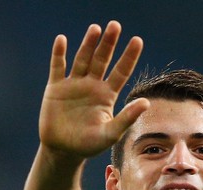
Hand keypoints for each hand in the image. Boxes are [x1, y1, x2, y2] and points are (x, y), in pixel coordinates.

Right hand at [38, 21, 149, 159]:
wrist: (63, 151)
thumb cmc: (89, 145)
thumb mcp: (111, 134)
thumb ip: (127, 118)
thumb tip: (146, 102)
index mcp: (107, 95)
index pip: (121, 72)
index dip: (129, 57)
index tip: (137, 40)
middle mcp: (92, 85)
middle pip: (102, 60)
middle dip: (108, 43)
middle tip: (115, 26)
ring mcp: (74, 85)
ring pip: (82, 59)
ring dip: (88, 44)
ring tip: (96, 29)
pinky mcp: (56, 88)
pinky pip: (58, 67)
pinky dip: (59, 54)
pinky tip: (62, 40)